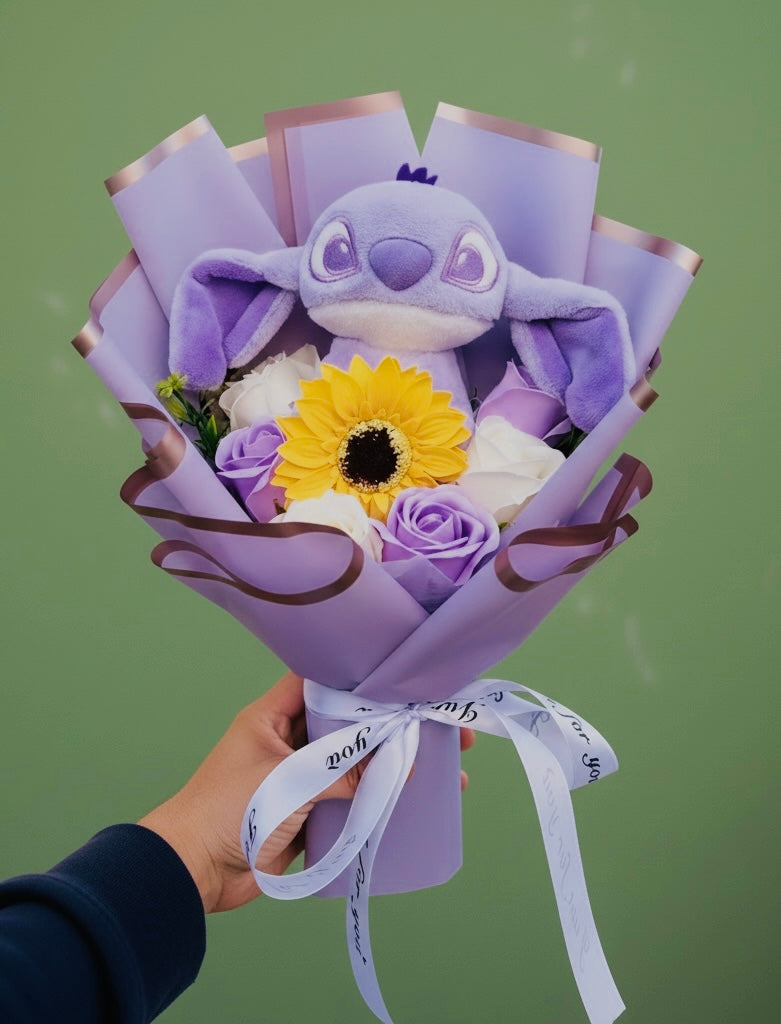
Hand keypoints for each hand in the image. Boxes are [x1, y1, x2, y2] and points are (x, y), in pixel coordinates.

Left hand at [140, 672, 474, 913]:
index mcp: (273, 716)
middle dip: (395, 724)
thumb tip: (401, 766)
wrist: (192, 873)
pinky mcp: (307, 814)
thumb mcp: (288, 780)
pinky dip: (378, 799)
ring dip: (393, 764)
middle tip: (443, 726)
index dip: (365, 677)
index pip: (325, 681)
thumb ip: (344, 770)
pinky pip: (351, 799)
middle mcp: (289, 741)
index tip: (407, 679)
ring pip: (356, 762)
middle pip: (351, 723)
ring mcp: (299, 778)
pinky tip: (413, 803)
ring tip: (446, 767)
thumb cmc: (226, 811)